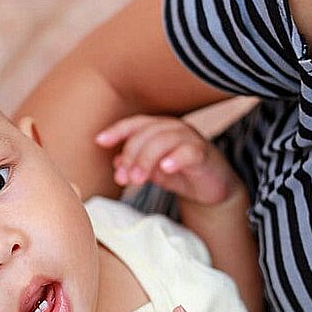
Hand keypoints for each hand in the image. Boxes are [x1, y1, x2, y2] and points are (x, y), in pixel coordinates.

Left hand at [96, 115, 239, 205]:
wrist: (210, 187)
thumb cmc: (179, 172)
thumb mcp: (151, 170)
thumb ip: (134, 164)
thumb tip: (116, 163)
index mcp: (158, 128)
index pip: (135, 124)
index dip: (117, 131)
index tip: (100, 141)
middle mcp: (173, 129)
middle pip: (146, 132)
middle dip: (131, 154)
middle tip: (124, 178)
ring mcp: (190, 139)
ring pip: (164, 140)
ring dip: (146, 159)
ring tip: (138, 180)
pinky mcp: (203, 154)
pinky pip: (189, 151)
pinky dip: (175, 158)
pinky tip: (165, 168)